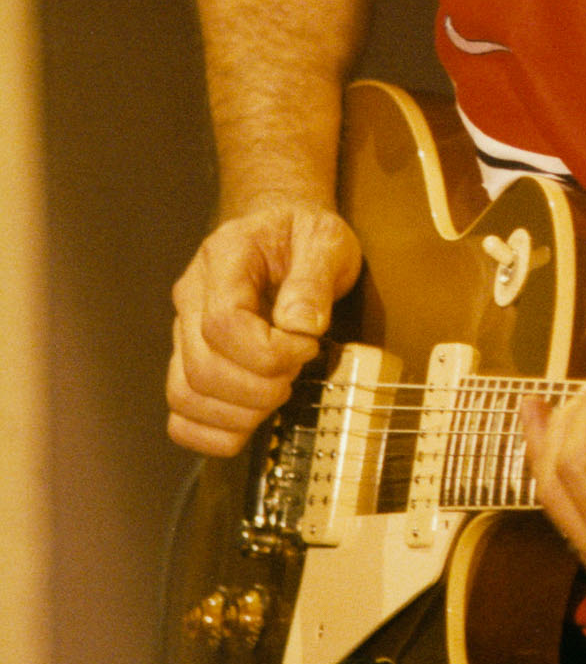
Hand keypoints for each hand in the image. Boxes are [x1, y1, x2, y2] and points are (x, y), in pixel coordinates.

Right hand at [167, 200, 362, 456]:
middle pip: (202, 368)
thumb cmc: (304, 236)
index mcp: (222, 258)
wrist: (283, 232)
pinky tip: (252, 420)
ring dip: (240, 413)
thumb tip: (300, 328)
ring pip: (185, 396)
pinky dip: (214, 432)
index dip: (269, 352)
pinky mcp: (188, 361)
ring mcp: (182, 332)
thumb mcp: (326, 241)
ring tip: (278, 391)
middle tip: (297, 371)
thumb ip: (315, 280)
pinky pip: (181, 415)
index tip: (308, 346)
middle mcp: (190, 297)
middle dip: (260, 388)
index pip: (223, 324)